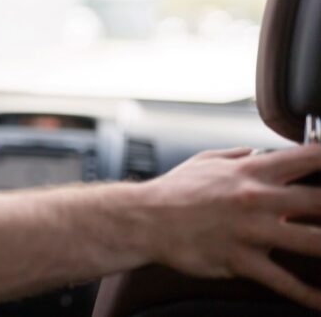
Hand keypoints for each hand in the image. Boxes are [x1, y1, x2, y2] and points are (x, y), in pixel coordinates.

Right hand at [142, 145, 320, 308]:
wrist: (144, 220)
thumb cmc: (173, 191)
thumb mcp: (205, 161)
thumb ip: (236, 155)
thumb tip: (255, 151)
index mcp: (251, 172)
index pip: (308, 158)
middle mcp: (257, 199)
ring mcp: (252, 231)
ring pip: (314, 243)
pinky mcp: (241, 260)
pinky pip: (283, 282)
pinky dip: (309, 296)